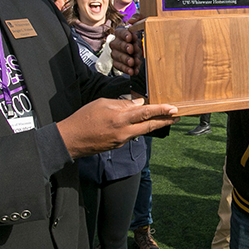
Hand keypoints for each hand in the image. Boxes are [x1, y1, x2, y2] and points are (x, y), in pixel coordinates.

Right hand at [57, 97, 176, 158]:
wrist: (71, 140)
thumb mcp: (103, 104)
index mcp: (120, 118)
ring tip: (165, 118)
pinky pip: (132, 134)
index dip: (161, 111)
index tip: (173, 109)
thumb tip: (138, 104)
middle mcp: (123, 131)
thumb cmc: (84, 118)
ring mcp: (121, 140)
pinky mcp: (118, 145)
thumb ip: (123, 104)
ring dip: (154, 124)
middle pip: (150, 126)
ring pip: (142, 131)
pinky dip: (140, 128)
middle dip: (165, 121)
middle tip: (177, 117)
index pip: (145, 113)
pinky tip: (143, 123)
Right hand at [109, 27, 142, 75]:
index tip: (130, 37)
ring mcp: (115, 54)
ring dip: (127, 60)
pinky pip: (120, 67)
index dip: (125, 34)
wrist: (131, 52)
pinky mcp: (116, 63)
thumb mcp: (136, 37)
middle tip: (131, 50)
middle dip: (126, 47)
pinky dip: (127, 69)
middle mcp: (115, 43)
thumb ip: (136, 34)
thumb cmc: (134, 42)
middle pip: (120, 45)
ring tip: (133, 63)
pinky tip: (133, 71)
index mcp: (120, 34)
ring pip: (119, 56)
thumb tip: (134, 33)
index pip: (121, 32)